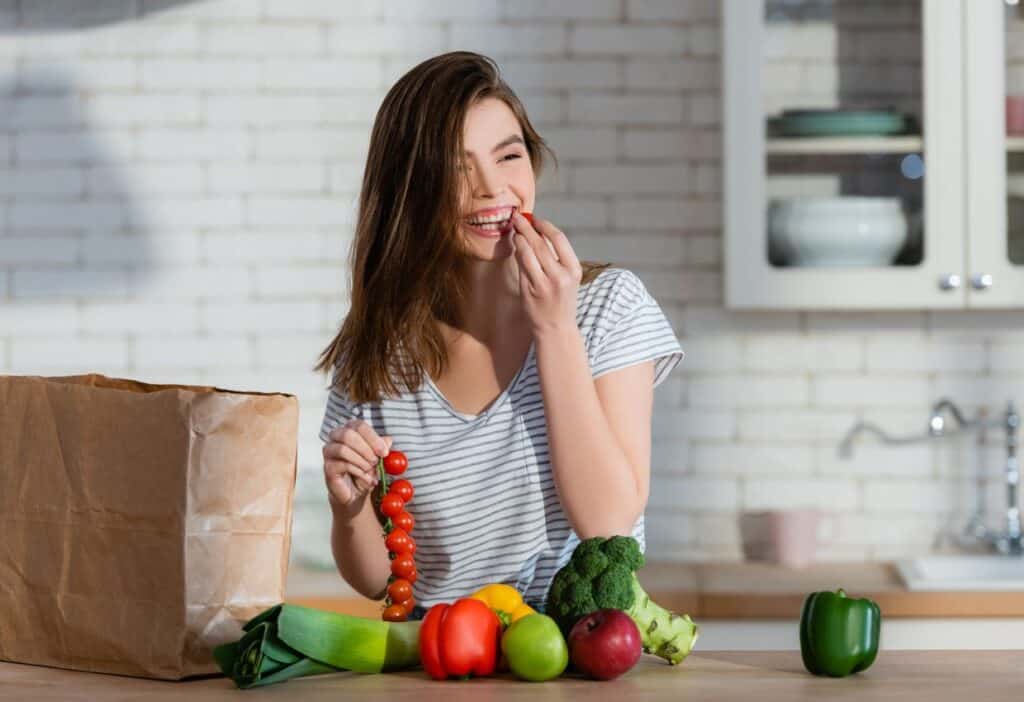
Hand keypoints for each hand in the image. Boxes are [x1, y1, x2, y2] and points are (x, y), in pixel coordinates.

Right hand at [323, 419, 392, 514]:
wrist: (355, 492)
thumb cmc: (365, 470)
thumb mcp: (377, 457)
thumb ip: (382, 447)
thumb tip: (387, 440)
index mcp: (349, 430)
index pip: (359, 426)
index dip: (373, 438)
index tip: (384, 452)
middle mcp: (336, 438)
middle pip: (348, 434)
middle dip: (366, 449)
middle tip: (376, 461)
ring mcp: (329, 452)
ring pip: (342, 450)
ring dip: (361, 461)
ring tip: (370, 470)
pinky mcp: (328, 467)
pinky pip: (342, 465)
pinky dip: (358, 472)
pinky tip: (365, 477)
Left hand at [511, 212, 582, 335]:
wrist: (556, 329)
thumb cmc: (561, 300)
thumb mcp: (567, 278)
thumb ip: (556, 257)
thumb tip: (538, 232)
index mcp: (574, 269)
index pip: (559, 239)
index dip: (545, 226)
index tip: (535, 219)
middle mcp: (561, 276)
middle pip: (540, 243)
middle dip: (526, 227)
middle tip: (517, 216)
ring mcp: (545, 284)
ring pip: (528, 253)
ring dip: (519, 238)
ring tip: (514, 230)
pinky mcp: (530, 291)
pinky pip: (521, 266)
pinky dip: (517, 253)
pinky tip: (515, 246)